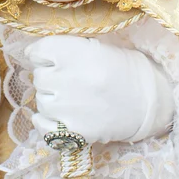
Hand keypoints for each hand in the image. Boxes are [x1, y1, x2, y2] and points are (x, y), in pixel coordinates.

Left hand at [25, 36, 173, 143]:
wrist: (147, 100)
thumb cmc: (120, 69)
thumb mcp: (95, 47)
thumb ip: (65, 47)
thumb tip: (31, 53)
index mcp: (78, 52)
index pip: (40, 51)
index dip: (41, 54)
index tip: (47, 57)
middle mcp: (71, 78)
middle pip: (39, 77)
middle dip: (50, 76)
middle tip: (68, 79)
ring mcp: (71, 107)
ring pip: (41, 101)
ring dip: (51, 98)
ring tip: (72, 97)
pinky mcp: (75, 131)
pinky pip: (43, 126)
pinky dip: (44, 120)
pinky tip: (56, 115)